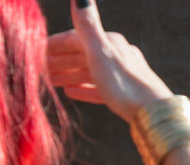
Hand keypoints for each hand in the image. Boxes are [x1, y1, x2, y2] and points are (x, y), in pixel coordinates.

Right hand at [47, 0, 173, 122]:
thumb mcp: (101, 52)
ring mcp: (122, 76)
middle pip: (81, 55)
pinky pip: (99, 88)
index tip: (36, 50)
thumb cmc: (125, 84)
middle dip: (59, 60)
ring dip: (68, 74)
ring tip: (49, 81)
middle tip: (38, 68)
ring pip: (89, 71)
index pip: (76, 38)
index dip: (55, 43)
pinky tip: (71, 93)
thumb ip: (87, 25)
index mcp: (110, 43)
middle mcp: (118, 56)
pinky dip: (84, 88)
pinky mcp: (125, 95)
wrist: (154, 114)